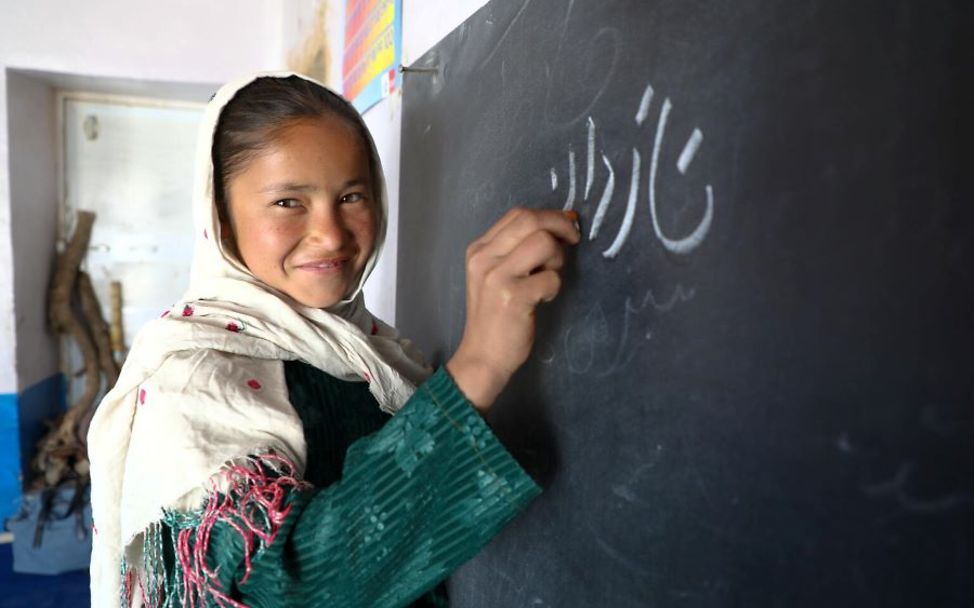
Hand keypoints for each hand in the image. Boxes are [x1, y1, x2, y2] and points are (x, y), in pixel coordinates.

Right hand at [446, 208, 580, 412]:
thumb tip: (559, 225)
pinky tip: (544, 299)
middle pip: (530, 220)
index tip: (566, 227)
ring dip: (558, 258)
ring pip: (543, 243)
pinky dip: (555, 286)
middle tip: (573, 240)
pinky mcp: (513, 298)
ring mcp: (496, 277)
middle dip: (560, 225)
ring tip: (550, 276)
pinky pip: (551, 277)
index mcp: (479, 250)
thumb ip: (517, 251)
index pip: (518, 214)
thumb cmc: (494, 317)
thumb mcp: (495, 276)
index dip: (549, 215)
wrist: (482, 356)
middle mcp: (484, 258)